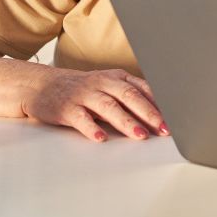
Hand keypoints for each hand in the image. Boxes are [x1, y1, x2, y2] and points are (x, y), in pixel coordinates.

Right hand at [23, 67, 167, 142]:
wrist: (40, 85)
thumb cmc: (82, 89)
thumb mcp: (109, 86)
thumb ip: (131, 96)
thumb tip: (161, 113)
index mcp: (117, 77)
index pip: (143, 89)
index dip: (160, 104)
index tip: (175, 119)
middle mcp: (102, 83)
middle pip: (130, 97)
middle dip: (149, 114)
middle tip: (164, 129)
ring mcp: (84, 95)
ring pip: (109, 107)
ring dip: (126, 122)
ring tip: (141, 135)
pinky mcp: (66, 108)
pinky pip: (81, 119)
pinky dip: (92, 128)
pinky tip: (101, 138)